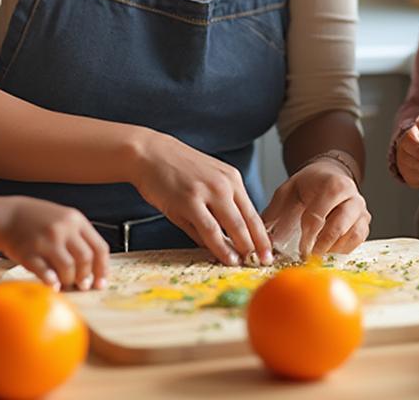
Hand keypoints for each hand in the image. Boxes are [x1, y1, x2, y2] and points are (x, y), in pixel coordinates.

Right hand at [0, 197, 109, 290]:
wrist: (9, 216)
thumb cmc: (41, 221)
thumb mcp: (65, 220)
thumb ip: (80, 239)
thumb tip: (95, 270)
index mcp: (76, 220)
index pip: (98, 247)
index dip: (102, 268)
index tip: (101, 283)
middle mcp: (62, 228)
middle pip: (85, 258)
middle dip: (86, 277)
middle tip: (82, 286)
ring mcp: (45, 240)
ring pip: (67, 267)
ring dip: (69, 280)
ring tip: (66, 284)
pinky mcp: (28, 253)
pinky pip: (45, 272)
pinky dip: (52, 282)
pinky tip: (53, 285)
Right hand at [130, 131, 272, 266]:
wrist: (150, 153)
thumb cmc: (176, 169)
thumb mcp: (206, 182)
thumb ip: (217, 209)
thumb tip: (226, 240)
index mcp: (232, 178)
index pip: (253, 212)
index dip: (262, 236)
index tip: (268, 253)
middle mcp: (224, 184)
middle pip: (248, 221)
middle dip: (257, 245)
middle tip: (263, 263)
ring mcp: (207, 192)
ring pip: (233, 226)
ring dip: (242, 248)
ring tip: (247, 264)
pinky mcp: (189, 201)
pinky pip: (210, 230)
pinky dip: (221, 247)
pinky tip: (227, 258)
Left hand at [261, 159, 369, 258]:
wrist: (330, 173)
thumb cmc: (309, 184)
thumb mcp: (289, 190)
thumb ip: (275, 210)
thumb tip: (262, 236)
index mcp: (333, 185)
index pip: (318, 216)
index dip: (307, 236)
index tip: (299, 250)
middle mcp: (351, 196)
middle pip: (338, 227)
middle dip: (321, 245)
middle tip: (309, 258)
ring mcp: (361, 209)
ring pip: (353, 235)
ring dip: (334, 249)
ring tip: (319, 256)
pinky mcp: (365, 221)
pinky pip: (359, 240)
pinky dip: (344, 249)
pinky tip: (330, 251)